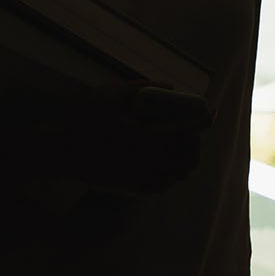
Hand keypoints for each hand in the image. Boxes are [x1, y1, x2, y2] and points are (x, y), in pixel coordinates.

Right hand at [60, 81, 211, 194]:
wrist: (63, 152)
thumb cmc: (84, 120)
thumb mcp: (109, 94)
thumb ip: (141, 87)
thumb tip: (170, 87)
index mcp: (146, 134)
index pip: (188, 129)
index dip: (204, 120)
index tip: (211, 113)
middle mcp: (149, 159)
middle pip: (190, 156)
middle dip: (197, 143)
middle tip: (194, 133)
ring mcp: (142, 176)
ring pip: (180, 173)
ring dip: (187, 160)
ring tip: (184, 150)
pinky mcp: (134, 189)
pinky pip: (164, 186)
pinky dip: (171, 176)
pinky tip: (165, 166)